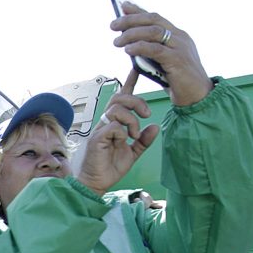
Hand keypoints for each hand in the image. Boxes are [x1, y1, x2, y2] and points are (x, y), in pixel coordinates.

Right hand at [78, 70, 159, 195]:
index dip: (129, 83)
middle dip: (137, 102)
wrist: (97, 183)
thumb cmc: (110, 167)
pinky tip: (124, 142)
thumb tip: (155, 127)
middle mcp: (106, 123)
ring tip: (134, 134)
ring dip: (132, 120)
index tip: (136, 69)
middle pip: (119, 98)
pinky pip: (114, 126)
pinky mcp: (97, 138)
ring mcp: (100, 129)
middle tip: (147, 114)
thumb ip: (143, 140)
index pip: (121, 98)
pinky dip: (123, 133)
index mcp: (114, 123)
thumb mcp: (133, 153)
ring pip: (117, 109)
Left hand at [110, 1, 213, 105]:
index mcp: (178, 35)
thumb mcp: (164, 62)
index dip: (139, 10)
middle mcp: (180, 37)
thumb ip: (152, 51)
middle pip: (153, 20)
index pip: (156, 17)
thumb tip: (130, 45)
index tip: (123, 6)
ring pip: (153, 32)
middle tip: (113, 24)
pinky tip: (128, 50)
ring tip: (117, 41)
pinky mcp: (177, 60)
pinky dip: (140, 47)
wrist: (198, 96)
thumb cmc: (179, 81)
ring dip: (132, 34)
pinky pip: (155, 50)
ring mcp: (180, 47)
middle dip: (131, 20)